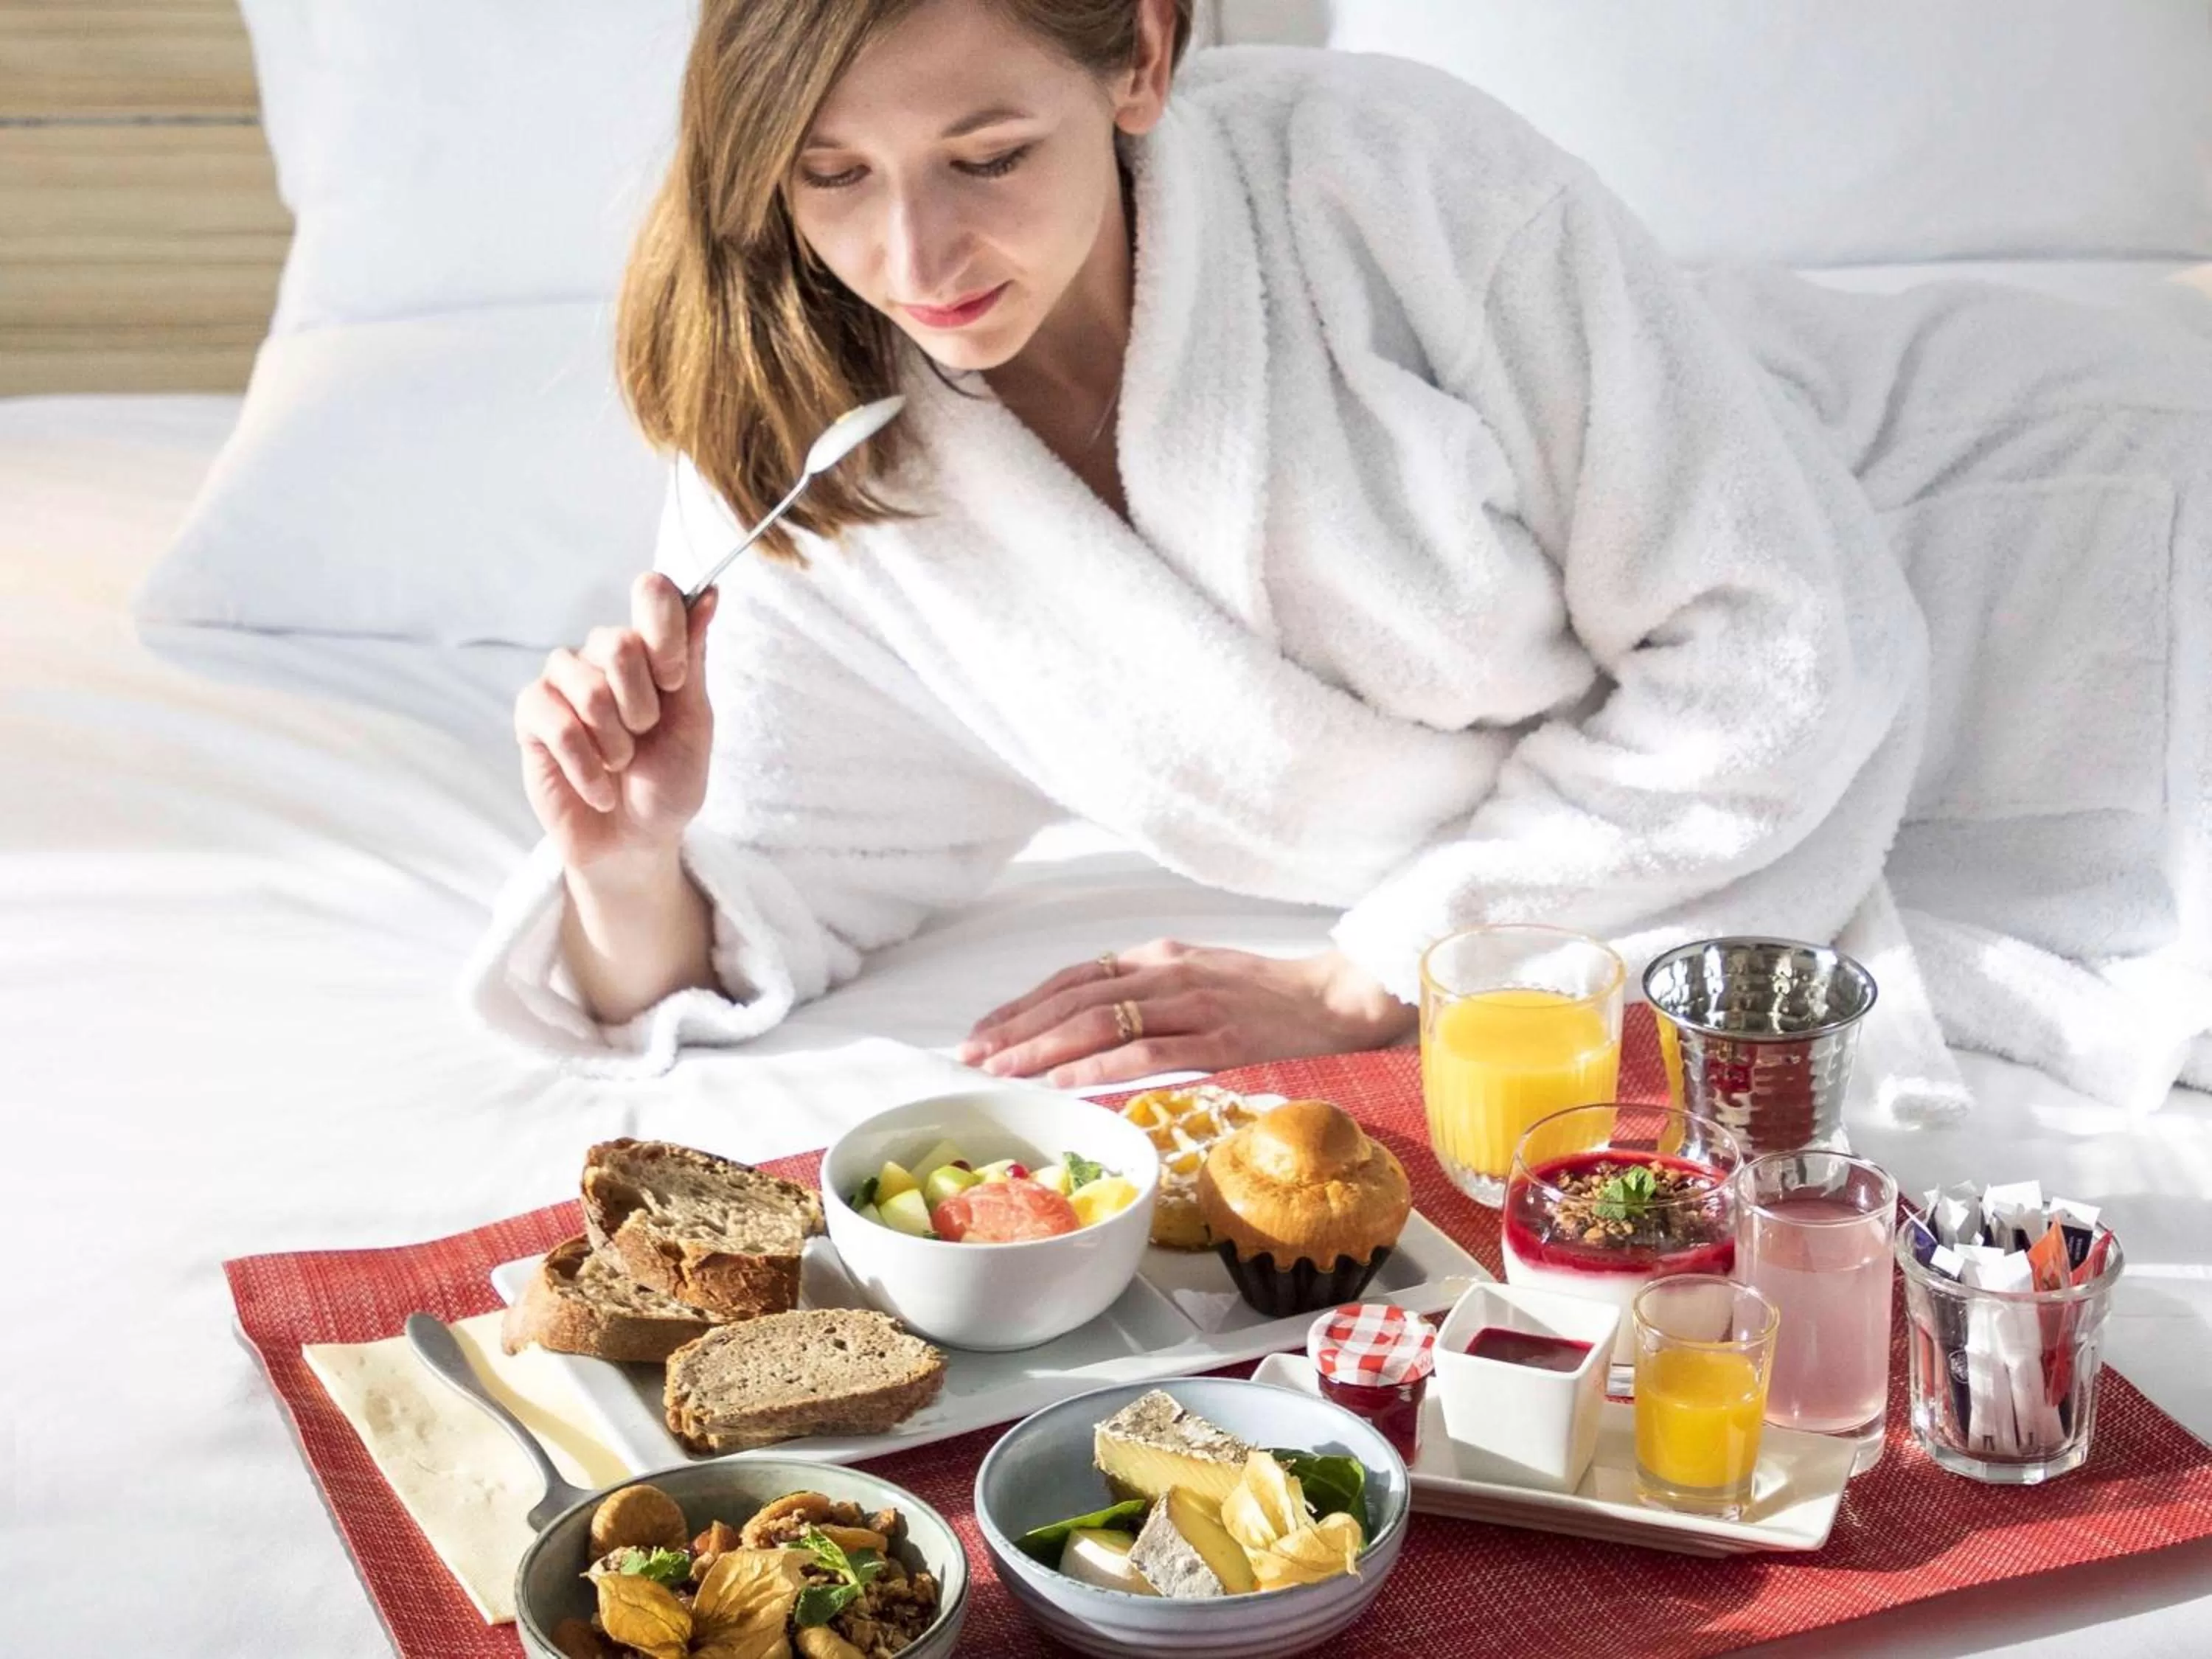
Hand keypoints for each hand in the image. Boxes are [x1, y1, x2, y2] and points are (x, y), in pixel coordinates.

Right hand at [513, 574, 718, 874]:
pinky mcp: (531, 715)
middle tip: (644, 736)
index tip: (675, 682)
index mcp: (649, 648)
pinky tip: (599, 786)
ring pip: (588, 687)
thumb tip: (709, 594)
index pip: (651, 592)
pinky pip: (558, 725)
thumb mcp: (694, 723)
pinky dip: (588, 766)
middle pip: (617, 643)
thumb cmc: (668, 781)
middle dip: (643, 707)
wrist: (637, 840)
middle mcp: (602, 654)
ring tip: (620, 764)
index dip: (665, 634)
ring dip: (616, 743)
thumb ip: (693, 660)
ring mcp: (563, 682)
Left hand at [957, 941, 1416, 1088]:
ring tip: (1004, 1070)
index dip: (1024, 1004)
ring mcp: (1193, 1007)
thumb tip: (1089, 1024)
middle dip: (1018, 1028)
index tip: (984, 1031)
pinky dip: (1100, 1066)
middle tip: (974, 1056)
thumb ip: (1148, 994)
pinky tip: (1066, 1081)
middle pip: (1075, 998)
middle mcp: (1168, 974)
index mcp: (1160, 958)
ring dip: (1044, 1048)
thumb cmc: (1267, 998)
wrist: (1336, 1001)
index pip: (1075, 978)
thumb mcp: (1199, 980)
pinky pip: (1147, 1052)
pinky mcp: (1220, 1041)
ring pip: (1101, 1022)